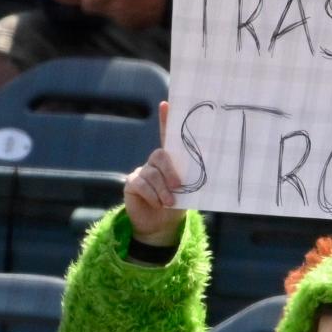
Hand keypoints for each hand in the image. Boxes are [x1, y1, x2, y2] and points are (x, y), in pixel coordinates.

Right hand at [124, 101, 185, 244]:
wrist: (161, 227)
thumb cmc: (176, 207)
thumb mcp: (187, 193)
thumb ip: (189, 180)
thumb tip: (200, 174)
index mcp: (170, 162)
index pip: (166, 137)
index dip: (165, 120)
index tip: (167, 104)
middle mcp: (154, 163)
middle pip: (160, 156)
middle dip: (170, 171)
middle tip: (178, 186)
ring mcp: (141, 172)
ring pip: (152, 174)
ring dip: (162, 191)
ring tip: (168, 203)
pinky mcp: (131, 184)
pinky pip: (141, 185)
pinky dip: (152, 196)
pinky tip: (156, 204)